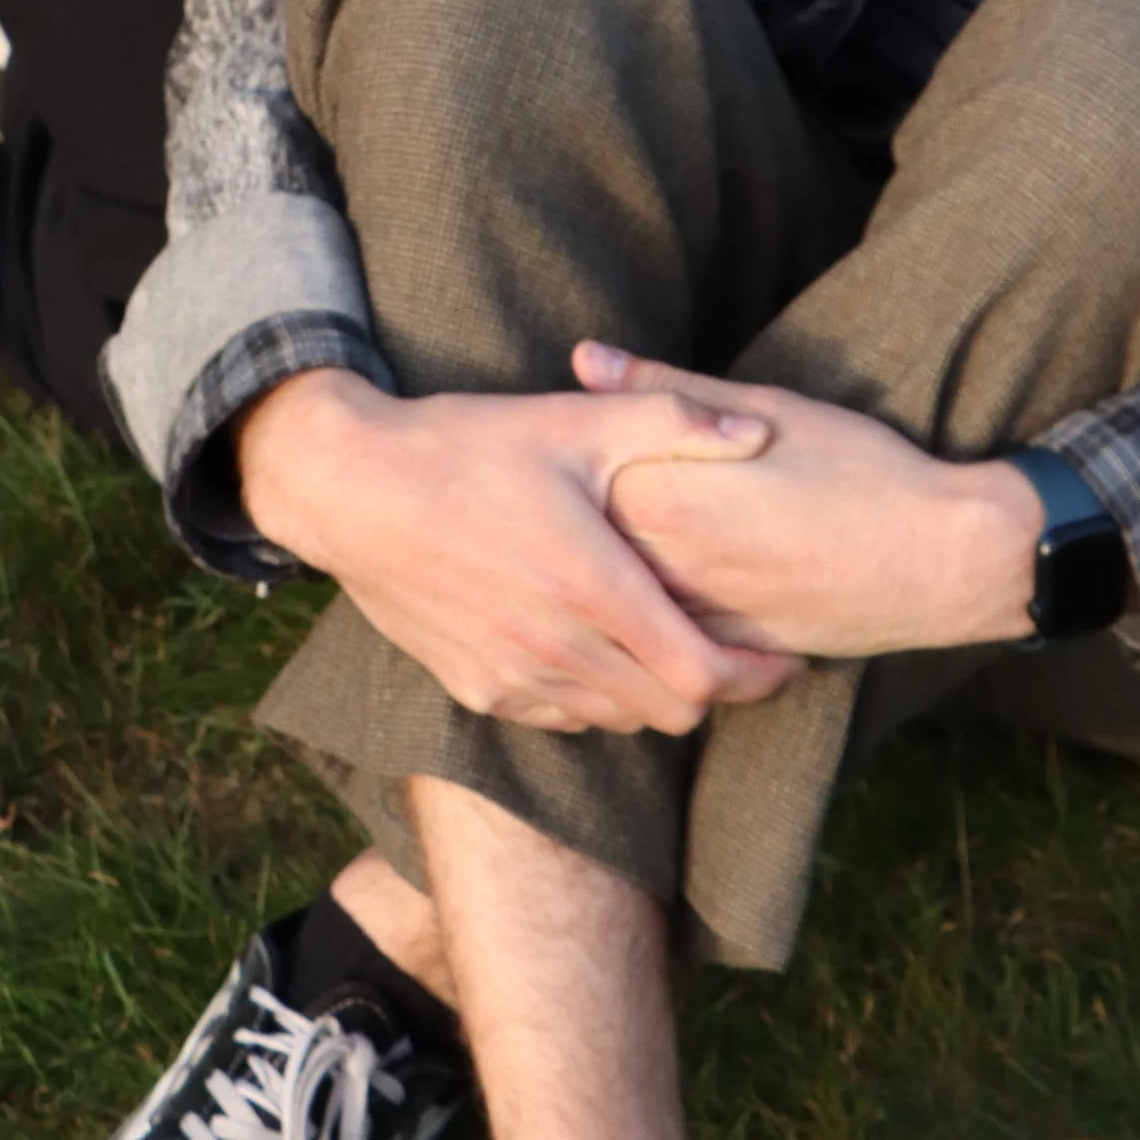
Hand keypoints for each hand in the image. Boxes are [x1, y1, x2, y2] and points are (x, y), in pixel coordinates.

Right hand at [234, 365, 801, 735]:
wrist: (353, 489)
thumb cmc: (468, 446)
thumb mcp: (574, 420)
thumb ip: (675, 421)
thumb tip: (760, 432)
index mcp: (591, 587)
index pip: (702, 676)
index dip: (757, 678)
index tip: (786, 658)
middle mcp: (555, 648)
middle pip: (670, 711)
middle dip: (716, 689)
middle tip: (740, 651)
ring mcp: (512, 678)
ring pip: (618, 720)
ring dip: (655, 694)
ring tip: (674, 646)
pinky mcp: (477, 690)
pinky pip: (563, 718)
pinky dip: (597, 698)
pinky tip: (600, 648)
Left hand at [577, 344, 1043, 659]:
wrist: (941, 560)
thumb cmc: (860, 467)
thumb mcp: (765, 406)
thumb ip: (664, 387)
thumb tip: (584, 357)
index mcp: (664, 497)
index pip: (571, 479)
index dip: (561, 461)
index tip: (557, 448)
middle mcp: (669, 568)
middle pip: (586, 546)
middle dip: (572, 523)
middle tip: (563, 496)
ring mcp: (697, 620)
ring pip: (622, 600)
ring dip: (608, 575)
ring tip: (601, 544)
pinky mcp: (729, 654)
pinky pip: (668, 640)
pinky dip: (654, 618)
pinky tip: (655, 591)